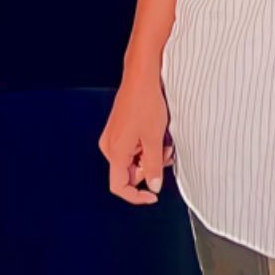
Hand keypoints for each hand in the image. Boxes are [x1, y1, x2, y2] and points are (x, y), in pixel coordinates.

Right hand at [98, 73, 174, 204]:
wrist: (142, 78)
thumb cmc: (146, 103)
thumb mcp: (155, 138)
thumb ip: (154, 166)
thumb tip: (154, 186)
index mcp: (115, 152)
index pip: (119, 187)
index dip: (136, 196)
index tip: (153, 196)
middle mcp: (110, 147)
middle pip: (129, 173)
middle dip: (150, 168)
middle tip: (165, 153)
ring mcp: (113, 138)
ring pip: (133, 161)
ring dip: (150, 157)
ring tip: (163, 141)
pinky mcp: (119, 131)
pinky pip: (132, 149)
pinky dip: (146, 147)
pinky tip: (156, 134)